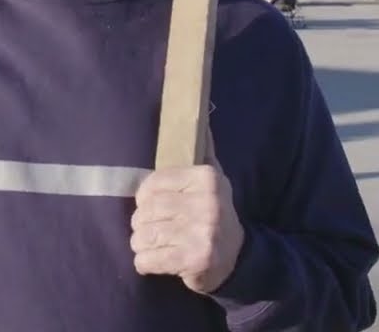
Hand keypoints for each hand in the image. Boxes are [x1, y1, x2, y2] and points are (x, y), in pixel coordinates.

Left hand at [130, 131, 244, 293]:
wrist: (237, 256)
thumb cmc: (215, 212)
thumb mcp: (214, 179)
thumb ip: (204, 150)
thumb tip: (201, 115)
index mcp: (206, 178)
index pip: (153, 184)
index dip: (144, 197)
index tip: (149, 205)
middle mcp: (207, 203)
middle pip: (146, 211)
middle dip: (141, 223)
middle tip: (151, 228)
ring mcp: (202, 233)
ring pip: (143, 235)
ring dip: (141, 244)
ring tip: (154, 244)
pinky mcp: (194, 259)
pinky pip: (148, 260)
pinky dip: (144, 263)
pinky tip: (155, 261)